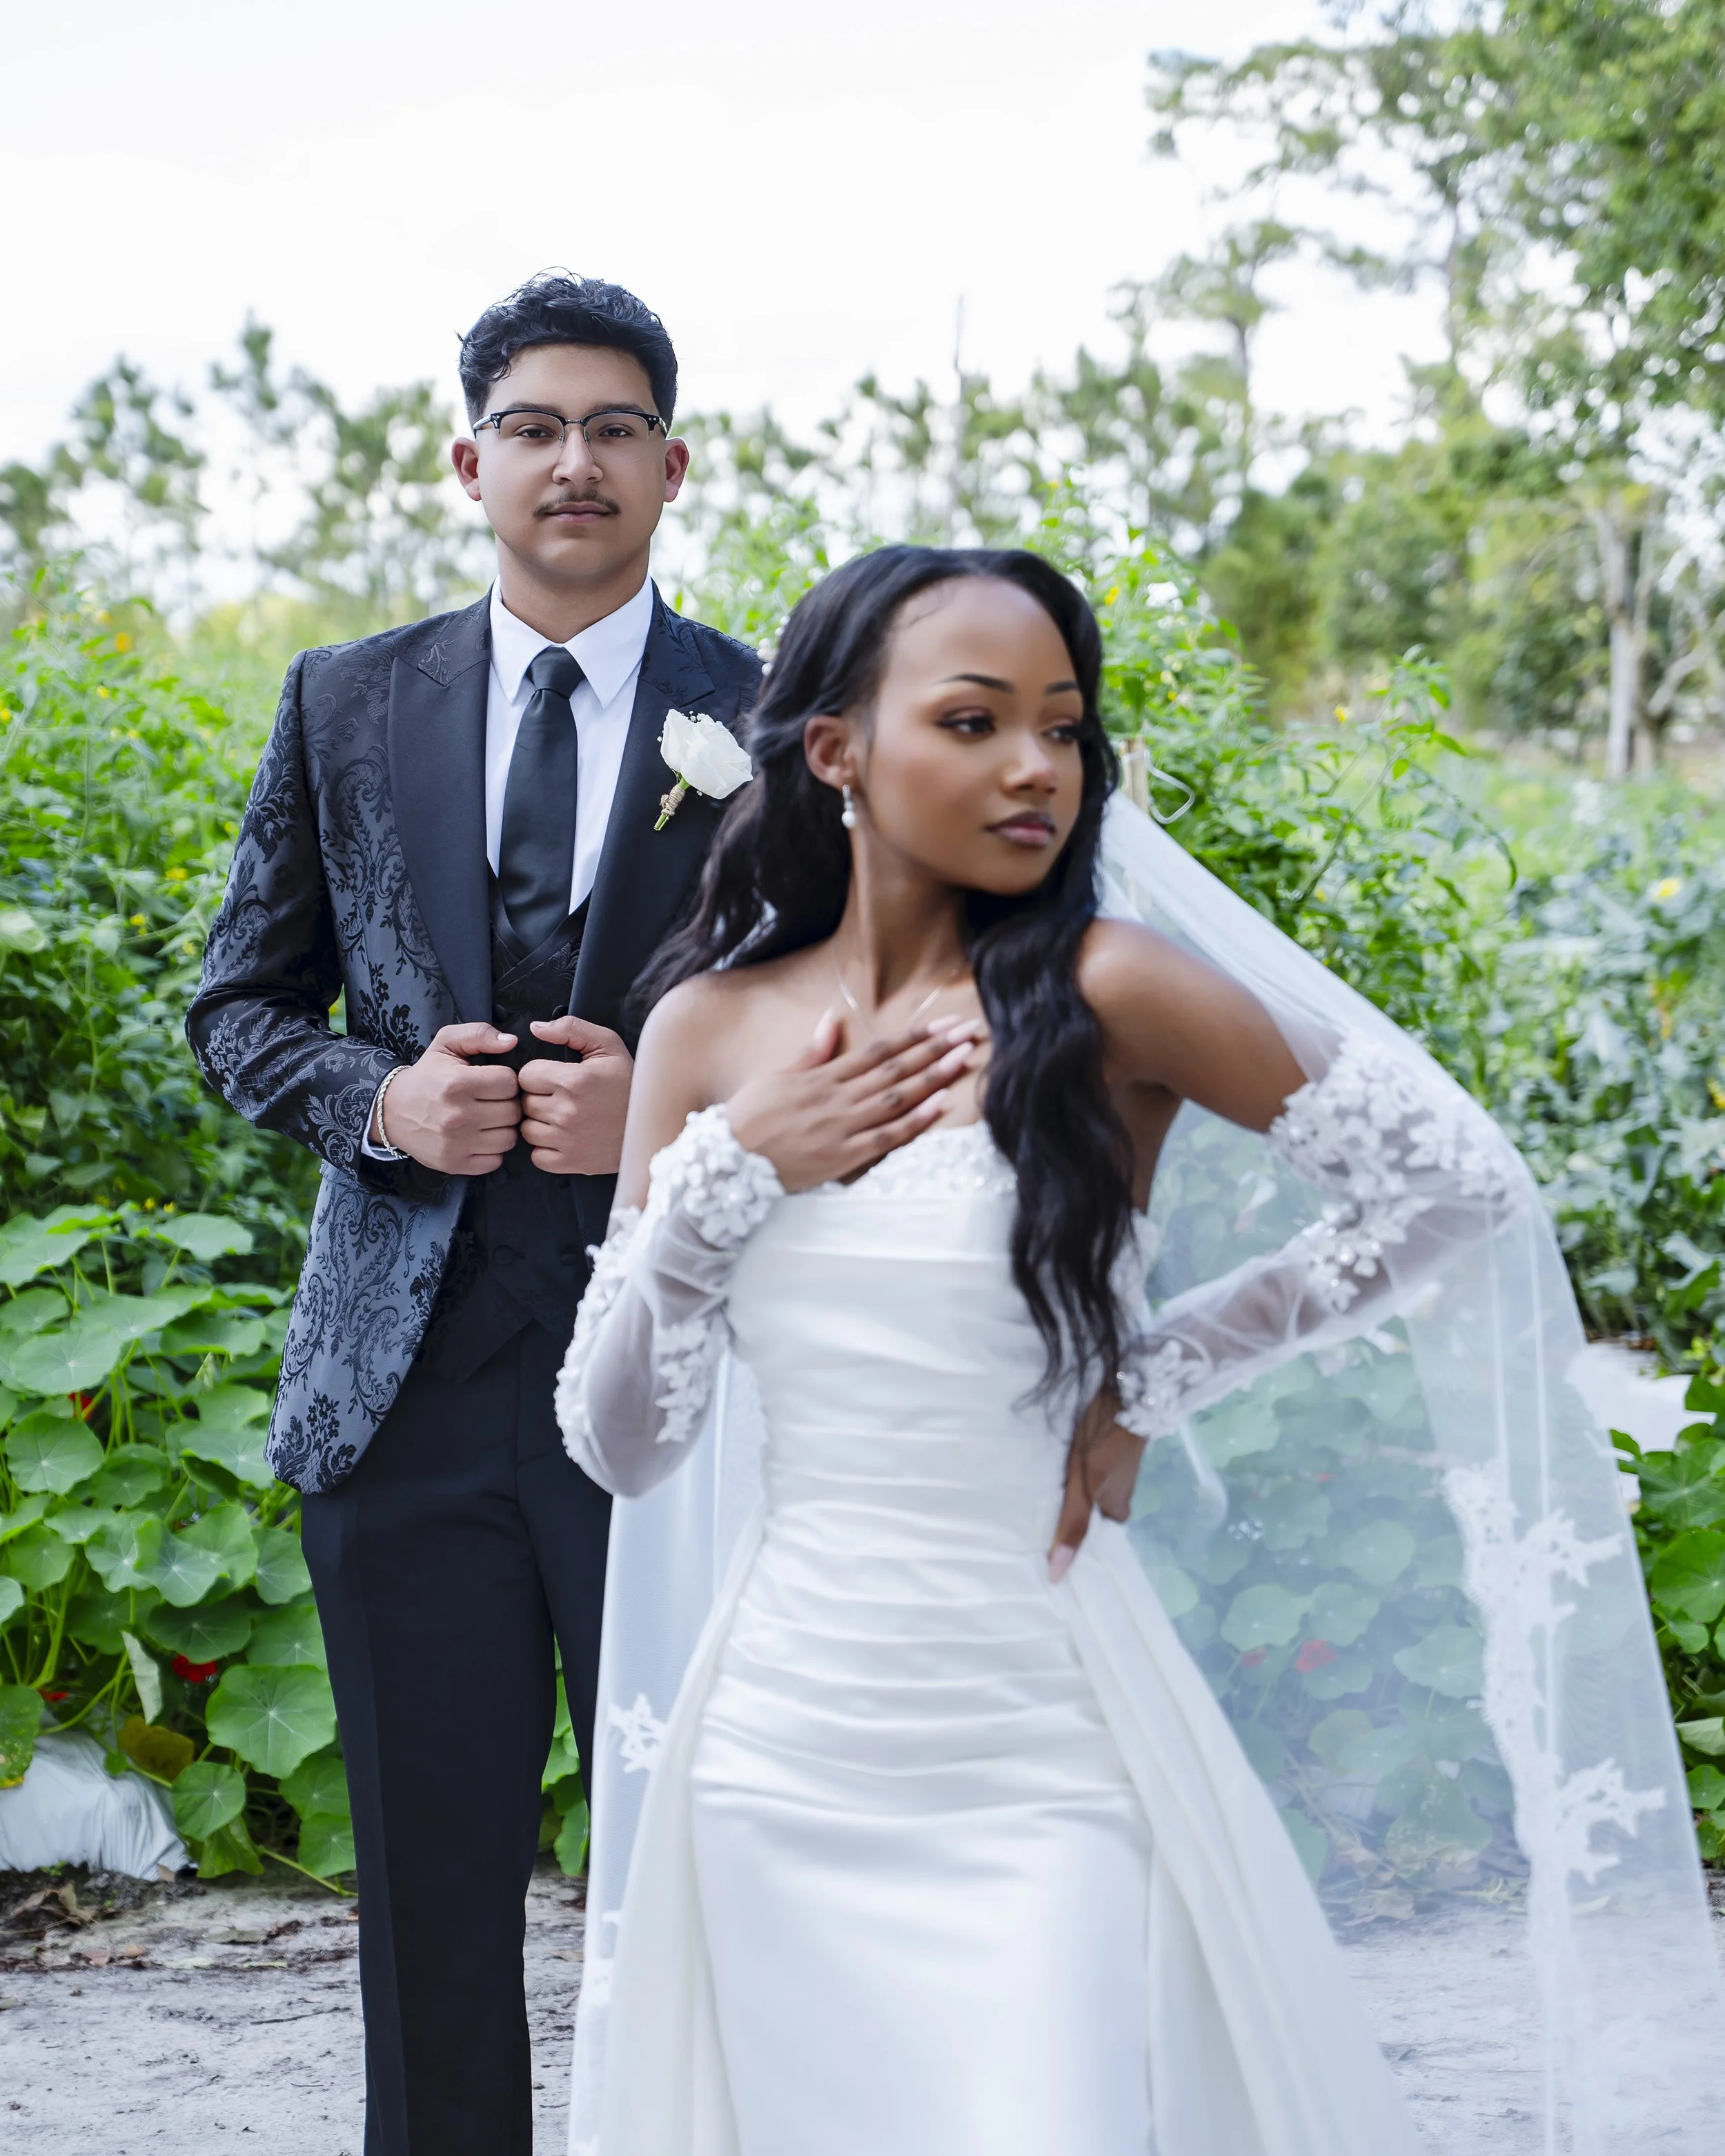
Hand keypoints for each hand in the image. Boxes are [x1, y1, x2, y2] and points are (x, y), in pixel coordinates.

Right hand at [376, 1023, 520, 1175]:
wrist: (393, 1111)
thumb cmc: (427, 1076)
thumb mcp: (446, 1044)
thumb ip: (479, 1034)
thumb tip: (511, 1041)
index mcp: (457, 1084)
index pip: (509, 1082)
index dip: (505, 1079)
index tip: (492, 1081)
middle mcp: (457, 1116)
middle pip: (512, 1111)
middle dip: (506, 1103)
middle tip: (490, 1100)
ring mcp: (456, 1144)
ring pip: (508, 1137)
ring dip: (502, 1127)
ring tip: (487, 1118)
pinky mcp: (454, 1164)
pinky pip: (496, 1160)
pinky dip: (492, 1150)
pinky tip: (479, 1137)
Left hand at [519, 1016, 634, 1175]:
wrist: (654, 1125)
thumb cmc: (629, 1083)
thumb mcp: (608, 1046)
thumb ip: (571, 1029)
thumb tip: (536, 1028)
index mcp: (573, 1080)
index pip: (526, 1075)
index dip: (539, 1075)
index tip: (556, 1078)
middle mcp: (566, 1112)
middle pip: (525, 1102)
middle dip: (540, 1098)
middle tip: (563, 1098)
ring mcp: (567, 1140)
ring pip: (527, 1129)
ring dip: (540, 1124)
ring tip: (564, 1118)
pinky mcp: (570, 1163)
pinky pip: (537, 1156)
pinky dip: (546, 1149)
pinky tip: (564, 1138)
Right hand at [724, 1014, 980, 1193]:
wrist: (727, 1161)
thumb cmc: (747, 1119)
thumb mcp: (775, 1076)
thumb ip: (810, 1052)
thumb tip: (831, 1020)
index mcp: (822, 1076)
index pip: (877, 1051)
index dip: (913, 1037)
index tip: (941, 1024)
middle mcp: (837, 1097)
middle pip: (895, 1069)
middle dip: (934, 1049)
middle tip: (968, 1032)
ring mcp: (842, 1126)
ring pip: (896, 1097)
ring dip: (931, 1077)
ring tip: (962, 1060)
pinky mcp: (843, 1157)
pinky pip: (886, 1136)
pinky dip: (914, 1121)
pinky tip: (939, 1105)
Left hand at [1048, 1386, 1145, 1583]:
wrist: (1128, 1387)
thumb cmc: (1102, 1440)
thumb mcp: (1082, 1484)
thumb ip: (1072, 1523)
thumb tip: (1059, 1573)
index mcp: (1117, 1501)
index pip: (1105, 1525)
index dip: (1088, 1528)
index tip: (1067, 1526)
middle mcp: (1127, 1484)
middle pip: (1105, 1503)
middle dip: (1087, 1502)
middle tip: (1057, 1498)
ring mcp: (1127, 1458)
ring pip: (1105, 1479)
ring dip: (1088, 1478)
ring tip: (1058, 1476)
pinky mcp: (1123, 1435)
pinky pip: (1106, 1457)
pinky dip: (1092, 1458)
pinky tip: (1077, 1449)